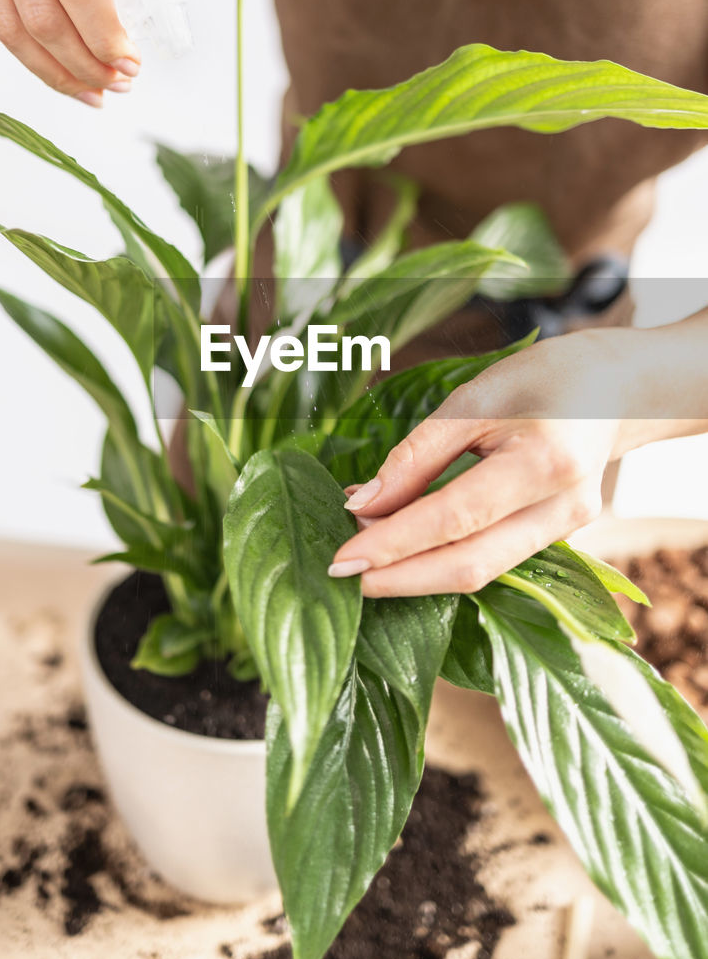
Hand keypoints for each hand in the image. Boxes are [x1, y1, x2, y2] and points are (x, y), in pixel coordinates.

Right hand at [0, 0, 140, 103]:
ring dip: (55, 72)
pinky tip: (57, 62)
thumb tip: (149, 3)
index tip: (130, 62)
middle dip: (86, 63)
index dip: (104, 32)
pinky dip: (27, 48)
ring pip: (10, 29)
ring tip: (90, 91)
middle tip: (117, 84)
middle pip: (42, 16)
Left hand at [329, 330, 630, 597]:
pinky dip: (445, 556)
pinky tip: (405, 545)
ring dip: (418, 571)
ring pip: (483, 572)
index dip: (394, 543)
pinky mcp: (559, 540)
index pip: (454, 518)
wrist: (616, 390)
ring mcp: (567, 531)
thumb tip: (364, 503)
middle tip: (343, 574)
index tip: (342, 557)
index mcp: (544, 463)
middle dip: (401, 577)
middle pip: (470, 565)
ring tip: (365, 554)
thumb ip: (419, 453)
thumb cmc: (541, 380)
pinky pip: (494, 560)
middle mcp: (563, 508)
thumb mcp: (475, 397)